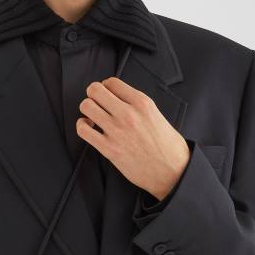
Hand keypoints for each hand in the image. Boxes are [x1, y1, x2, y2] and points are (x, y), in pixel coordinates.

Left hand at [76, 76, 189, 200]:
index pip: (112, 82)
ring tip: (93, 116)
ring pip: (86, 106)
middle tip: (97, 103)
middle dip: (93, 95)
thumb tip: (118, 99)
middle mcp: (128, 114)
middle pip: (95, 90)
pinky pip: (82, 129)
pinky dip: (82, 126)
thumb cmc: (168, 146)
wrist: (172, 172)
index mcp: (142, 103)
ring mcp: (117, 131)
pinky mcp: (108, 148)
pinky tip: (90, 128)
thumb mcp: (156, 115)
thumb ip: (136, 105)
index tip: (107, 95)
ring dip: (87, 109)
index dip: (106, 87)